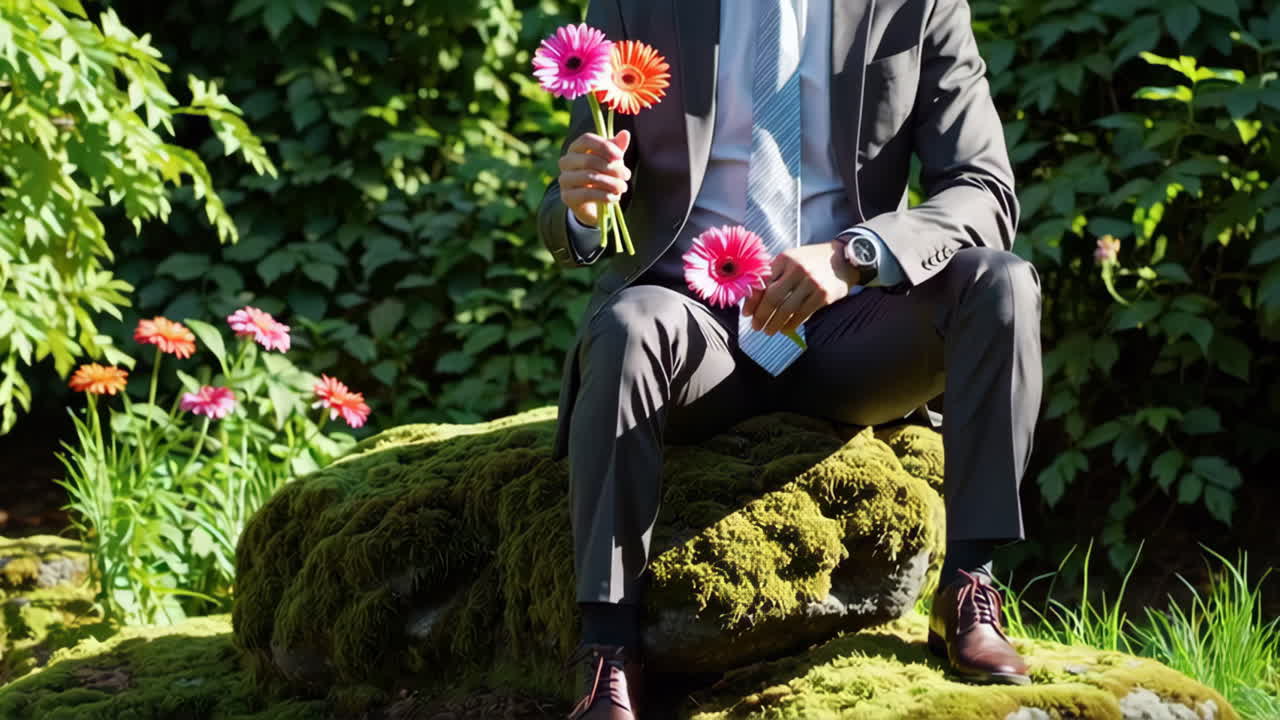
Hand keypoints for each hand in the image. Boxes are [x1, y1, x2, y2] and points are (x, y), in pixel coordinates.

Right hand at [558, 130, 631, 226]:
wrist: (593, 205)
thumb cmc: (603, 177)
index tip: (620, 156)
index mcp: (575, 148)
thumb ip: (617, 148)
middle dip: (612, 168)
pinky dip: (605, 195)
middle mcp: (566, 162)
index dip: (604, 146)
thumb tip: (625, 133)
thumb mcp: (612, 162)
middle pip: (589, 159)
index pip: (586, 140)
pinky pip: (588, 194)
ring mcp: (564, 179)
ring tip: (623, 187)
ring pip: (589, 177)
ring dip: (611, 182)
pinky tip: (615, 197)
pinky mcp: (567, 197)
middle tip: (626, 175)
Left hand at [743, 240, 858, 335]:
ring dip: (775, 323)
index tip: (746, 314)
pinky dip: (792, 324)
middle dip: (762, 315)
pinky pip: (803, 314)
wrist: (843, 259)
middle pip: (773, 297)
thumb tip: (753, 298)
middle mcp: (797, 269)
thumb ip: (774, 274)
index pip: (763, 282)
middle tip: (755, 327)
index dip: (752, 301)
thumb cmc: (810, 261)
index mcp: (785, 259)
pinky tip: (785, 329)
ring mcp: (811, 283)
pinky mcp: (823, 295)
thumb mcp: (791, 259)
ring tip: (769, 331)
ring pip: (787, 309)